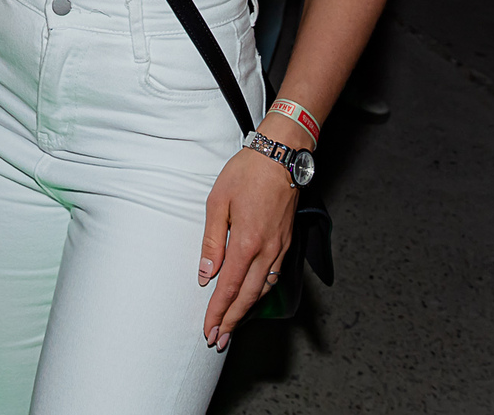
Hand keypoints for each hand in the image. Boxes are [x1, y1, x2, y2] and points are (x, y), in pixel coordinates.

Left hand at [197, 146, 296, 350]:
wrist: (282, 154)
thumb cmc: (247, 173)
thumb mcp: (218, 202)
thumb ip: (212, 241)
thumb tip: (206, 273)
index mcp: (247, 243)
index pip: (230, 288)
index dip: (218, 312)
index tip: (209, 330)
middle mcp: (267, 251)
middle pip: (249, 296)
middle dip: (232, 320)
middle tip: (218, 340)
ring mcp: (281, 247)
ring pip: (264, 289)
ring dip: (248, 310)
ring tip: (233, 325)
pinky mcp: (288, 241)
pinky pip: (274, 275)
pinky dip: (263, 292)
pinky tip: (254, 296)